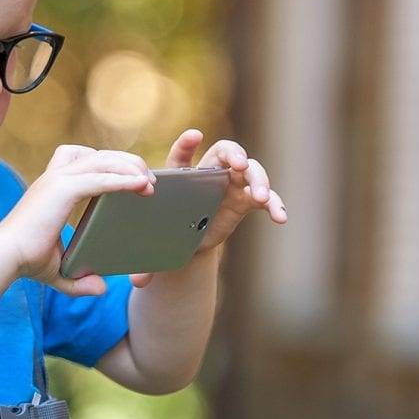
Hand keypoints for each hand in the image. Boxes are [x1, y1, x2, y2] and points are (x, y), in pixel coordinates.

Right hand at [0, 144, 154, 296]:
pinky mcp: (62, 189)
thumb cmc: (24, 260)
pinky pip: (101, 178)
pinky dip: (123, 180)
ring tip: (150, 183)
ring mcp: (58, 179)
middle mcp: (55, 176)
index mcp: (53, 186)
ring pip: (104, 161)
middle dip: (128, 162)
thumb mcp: (57, 269)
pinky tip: (141, 186)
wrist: (4, 258)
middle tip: (149, 180)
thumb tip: (101, 288)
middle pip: (100, 154)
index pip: (86, 159)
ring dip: (131, 168)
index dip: (112, 164)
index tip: (134, 180)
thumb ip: (78, 280)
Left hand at [129, 129, 286, 286]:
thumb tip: (138, 282)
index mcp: (182, 176)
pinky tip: (280, 217)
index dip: (186, 144)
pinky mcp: (247, 200)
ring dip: (258, 180)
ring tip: (260, 197)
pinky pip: (265, 197)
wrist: (189, 239)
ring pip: (251, 170)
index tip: (194, 136)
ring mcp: (231, 184)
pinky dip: (275, 204)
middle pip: (225, 152)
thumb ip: (147, 261)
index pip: (181, 155)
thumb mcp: (158, 244)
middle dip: (234, 154)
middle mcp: (209, 173)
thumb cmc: (169, 231)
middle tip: (239, 165)